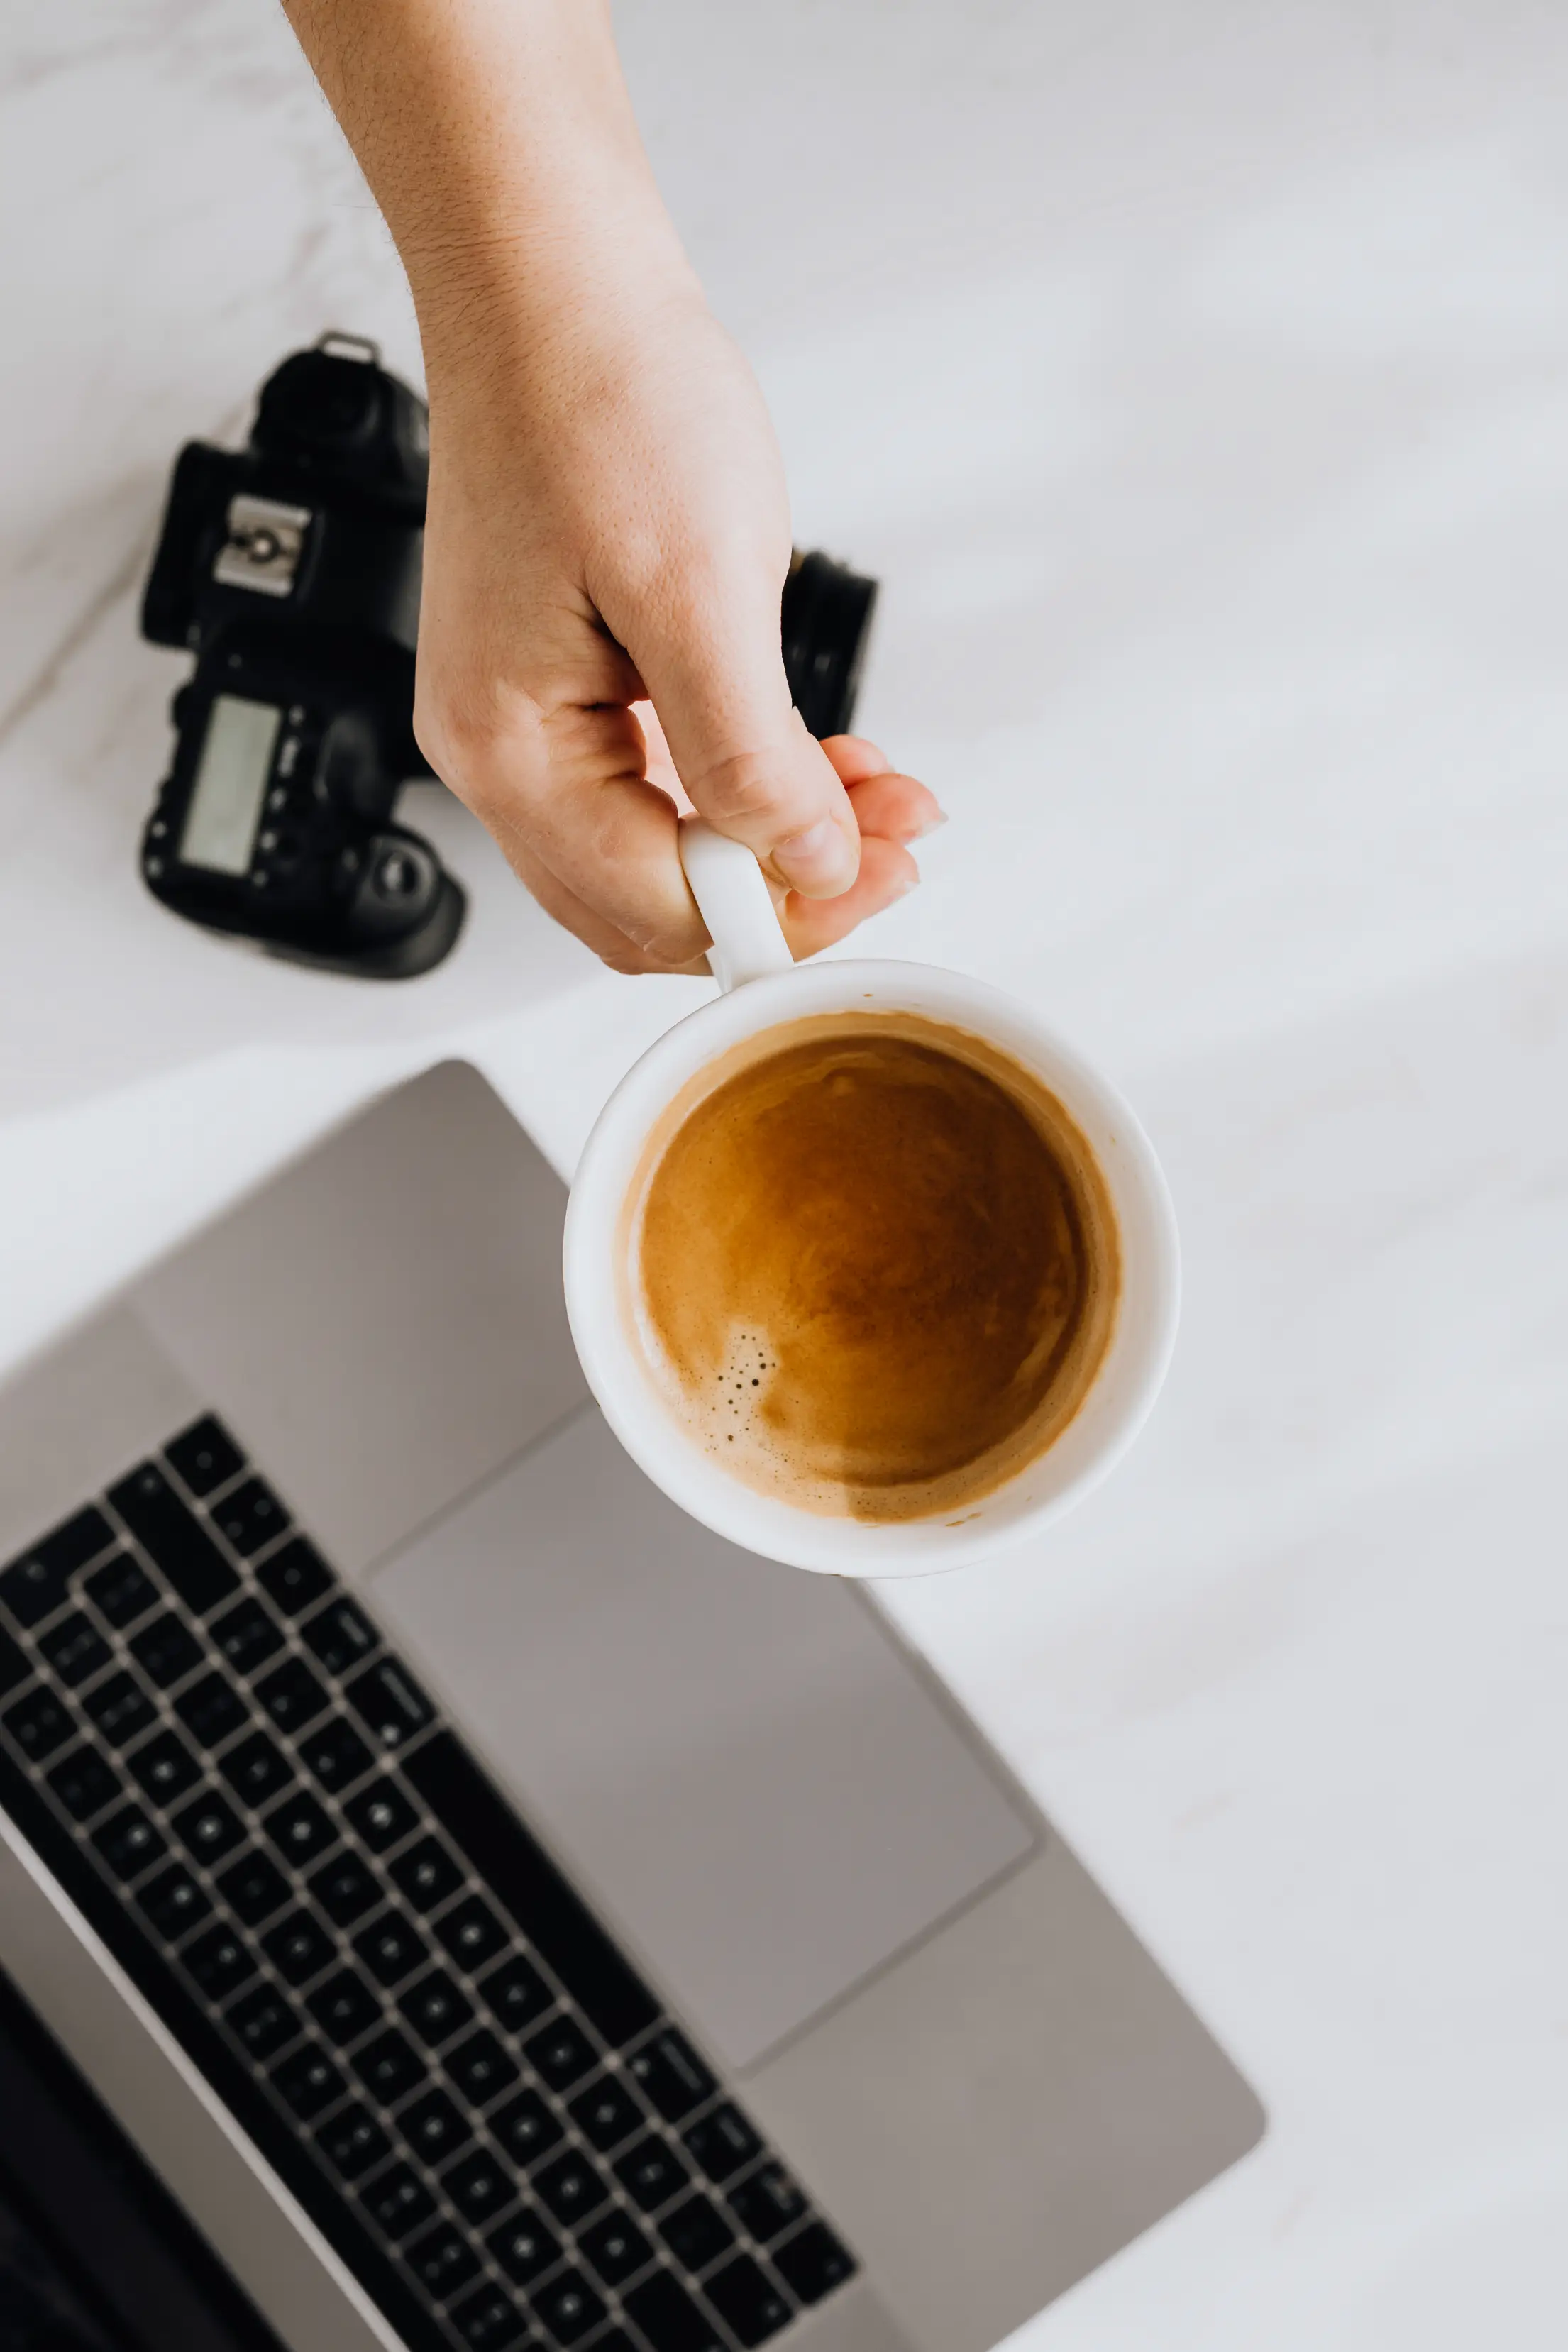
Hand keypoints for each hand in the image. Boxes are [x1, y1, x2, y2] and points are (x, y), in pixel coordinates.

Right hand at [411, 278, 942, 970]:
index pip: (652, 906)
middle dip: (781, 890)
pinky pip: (660, 785)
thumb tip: (809, 864)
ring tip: (881, 796)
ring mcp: (528, 722)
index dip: (778, 911)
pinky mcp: (565, 685)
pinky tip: (822, 759)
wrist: (553, 284)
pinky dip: (746, 787)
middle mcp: (500, 755)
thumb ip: (750, 754)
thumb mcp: (699, 588)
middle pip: (648, 905)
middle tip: (895, 846)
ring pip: (663, 851)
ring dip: (775, 839)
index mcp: (508, 750)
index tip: (882, 873)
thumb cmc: (600, 399)